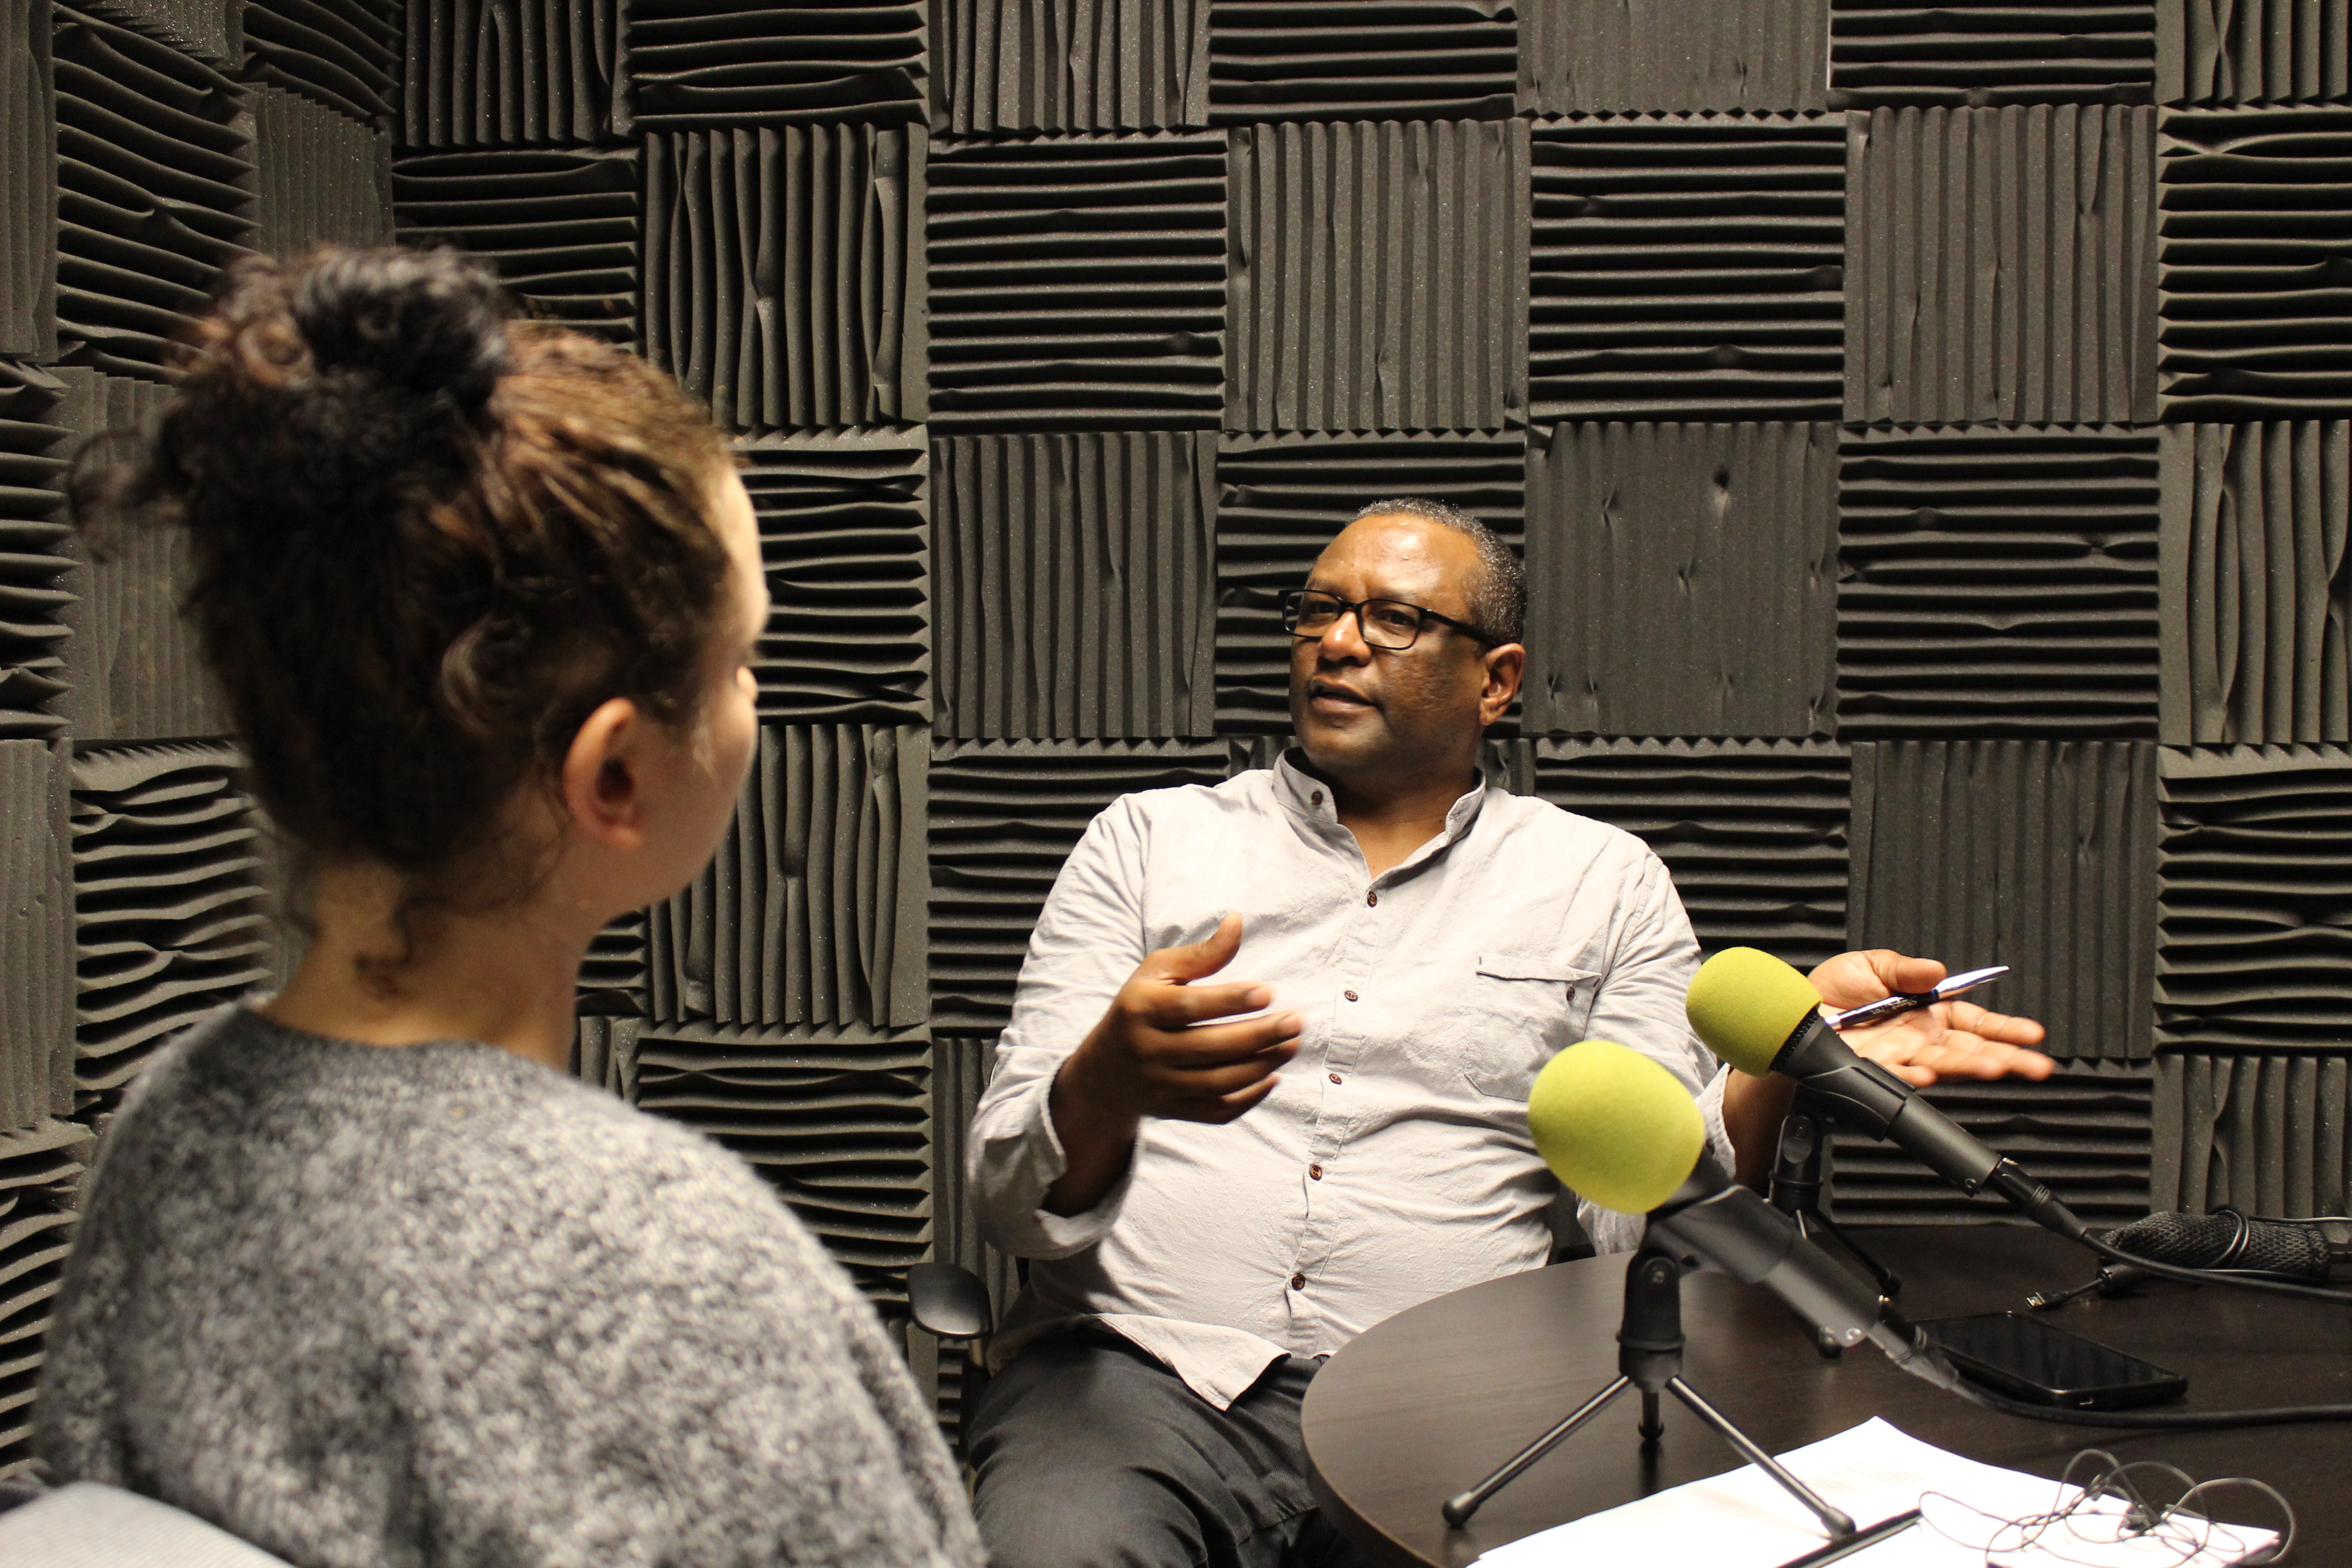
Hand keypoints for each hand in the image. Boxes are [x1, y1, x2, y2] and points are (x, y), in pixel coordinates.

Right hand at [1061, 912, 1302, 1126]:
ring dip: (1263, 1064)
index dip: (1231, 1000)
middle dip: (1260, 1035)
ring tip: (1292, 1044)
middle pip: (1209, 1048)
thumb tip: (1237, 921)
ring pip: (1218, 1082)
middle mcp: (1145, 1050)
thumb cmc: (1141, 1007)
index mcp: (1138, 1009)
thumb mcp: (1158, 973)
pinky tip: (1273, 1075)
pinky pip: (1216, 1111)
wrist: (1104, 1071)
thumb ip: (1200, 954)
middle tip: (1297, 1021)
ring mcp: (1158, 1086)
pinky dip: (1249, 1097)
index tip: (1269, 992)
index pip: (1189, 1007)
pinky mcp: (1172, 1111)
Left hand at [1808, 949, 2053, 1087]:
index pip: (1978, 1022)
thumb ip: (1907, 969)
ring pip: (1945, 1066)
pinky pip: (1898, 1075)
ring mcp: (1901, 1057)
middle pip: (1973, 1050)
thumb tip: (1937, 969)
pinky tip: (1931, 1076)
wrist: (1794, 1011)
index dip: (2006, 1028)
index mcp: (1930, 1013)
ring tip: (1998, 1068)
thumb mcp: (1874, 965)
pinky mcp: (1874, 1069)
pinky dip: (1914, 1076)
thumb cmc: (1835, 989)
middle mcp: (1922, 1039)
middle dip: (2007, 1058)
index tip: (2033, 1034)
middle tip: (2036, 1066)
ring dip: (1971, 1068)